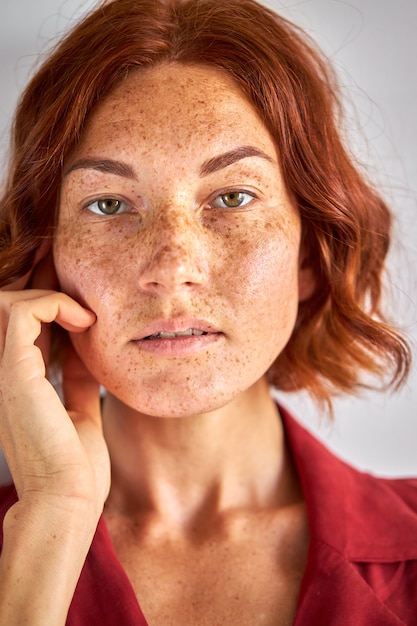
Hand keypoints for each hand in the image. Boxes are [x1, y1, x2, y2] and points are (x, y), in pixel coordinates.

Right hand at [0, 257, 109, 515]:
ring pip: (7, 302)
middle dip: (44, 288)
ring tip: (83, 314)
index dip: (47, 301)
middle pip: (8, 307)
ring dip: (48, 295)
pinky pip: (23, 316)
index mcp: (17, 383)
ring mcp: (5, 372)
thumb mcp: (79, 410)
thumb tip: (87, 351)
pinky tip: (83, 322)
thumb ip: (77, 380)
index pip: (22, 325)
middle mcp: (4, 373)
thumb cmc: (74, 469)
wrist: (66, 504)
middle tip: (79, 293)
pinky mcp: (16, 374)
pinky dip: (53, 305)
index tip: (81, 300)